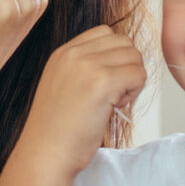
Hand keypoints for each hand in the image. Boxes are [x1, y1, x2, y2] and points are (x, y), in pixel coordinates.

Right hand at [19, 26, 145, 174]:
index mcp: (63, 52)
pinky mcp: (102, 82)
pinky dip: (135, 92)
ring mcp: (88, 65)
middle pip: (124, 42)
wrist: (46, 153)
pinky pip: (138, 75)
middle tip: (114, 93)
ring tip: (114, 101)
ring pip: (134, 57)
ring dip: (132, 79)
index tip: (106, 81)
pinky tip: (116, 107)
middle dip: (127, 66)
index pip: (105, 33)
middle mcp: (74, 53)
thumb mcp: (62, 84)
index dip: (115, 56)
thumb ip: (84, 67)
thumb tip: (121, 62)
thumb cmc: (58, 129)